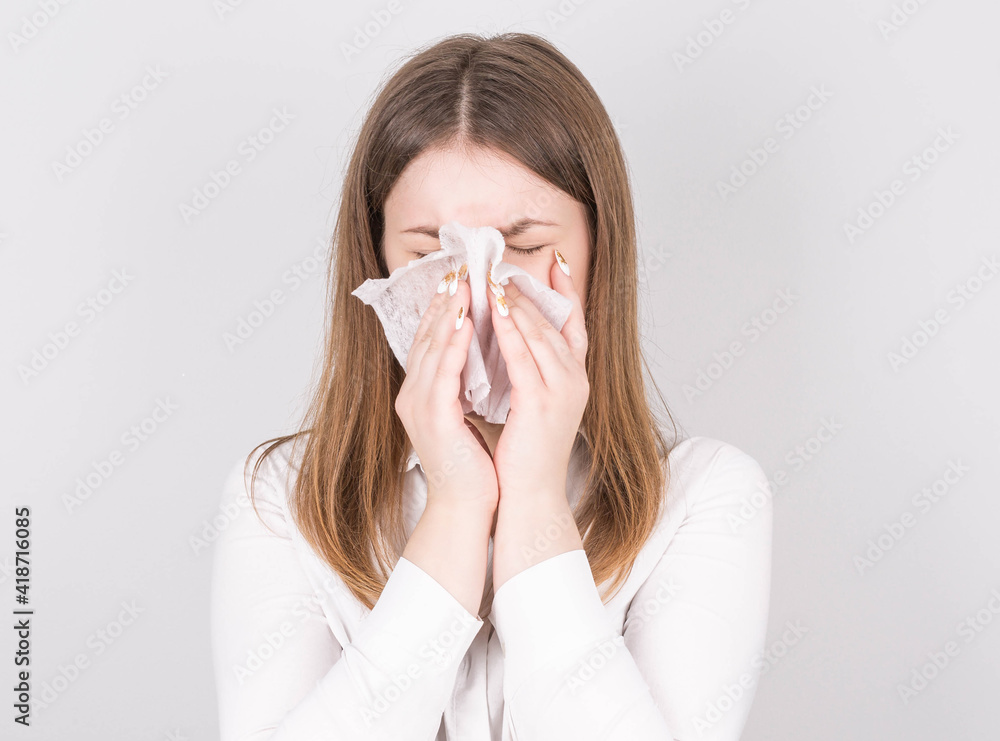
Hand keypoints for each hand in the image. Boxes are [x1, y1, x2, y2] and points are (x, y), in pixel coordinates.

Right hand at [395, 269, 498, 512]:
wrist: (467, 506)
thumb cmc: (473, 464)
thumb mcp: (466, 415)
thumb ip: (464, 385)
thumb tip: (479, 357)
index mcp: (421, 394)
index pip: (429, 341)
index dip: (441, 309)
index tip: (457, 280)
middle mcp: (413, 396)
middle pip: (426, 337)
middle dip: (443, 301)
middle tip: (459, 269)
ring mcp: (419, 406)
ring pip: (432, 348)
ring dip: (448, 313)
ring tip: (463, 284)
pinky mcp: (434, 417)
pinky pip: (443, 372)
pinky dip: (454, 344)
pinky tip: (465, 322)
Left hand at [489, 254, 588, 501]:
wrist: (529, 496)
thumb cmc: (525, 453)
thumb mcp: (532, 404)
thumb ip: (528, 372)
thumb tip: (509, 340)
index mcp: (575, 380)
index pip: (575, 325)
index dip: (567, 291)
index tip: (556, 261)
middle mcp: (576, 381)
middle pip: (556, 323)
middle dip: (532, 292)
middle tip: (508, 265)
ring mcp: (562, 391)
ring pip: (540, 335)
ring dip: (517, 304)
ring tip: (497, 280)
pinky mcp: (541, 403)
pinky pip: (523, 357)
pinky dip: (509, 331)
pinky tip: (493, 312)